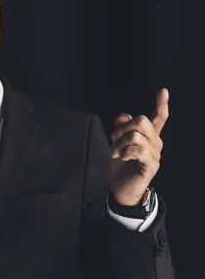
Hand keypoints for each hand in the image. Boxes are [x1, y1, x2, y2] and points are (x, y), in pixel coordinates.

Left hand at [109, 88, 168, 204]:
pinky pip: (138, 150)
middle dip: (123, 128)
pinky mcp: (152, 165)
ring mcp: (155, 154)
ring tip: (115, 152)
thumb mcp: (118, 141)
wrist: (121, 188)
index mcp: (149, 135)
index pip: (159, 116)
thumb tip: (121, 118)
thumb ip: (122, 127)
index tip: (163, 90)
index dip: (161, 103)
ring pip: (136, 135)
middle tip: (114, 139)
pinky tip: (122, 157)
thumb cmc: (122, 164)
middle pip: (141, 120)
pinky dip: (125, 152)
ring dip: (119, 143)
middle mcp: (156, 142)